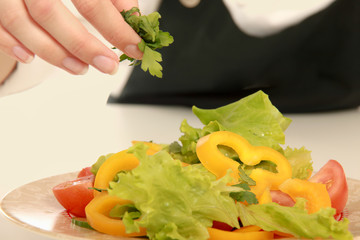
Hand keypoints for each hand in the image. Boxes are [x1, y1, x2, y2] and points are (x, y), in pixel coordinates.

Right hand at [0, 0, 142, 74]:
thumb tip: (133, 22)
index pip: (91, 0)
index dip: (116, 28)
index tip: (135, 47)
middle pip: (50, 12)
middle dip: (83, 46)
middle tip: (109, 65)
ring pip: (20, 21)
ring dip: (53, 53)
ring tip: (80, 69)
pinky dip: (11, 45)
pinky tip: (31, 58)